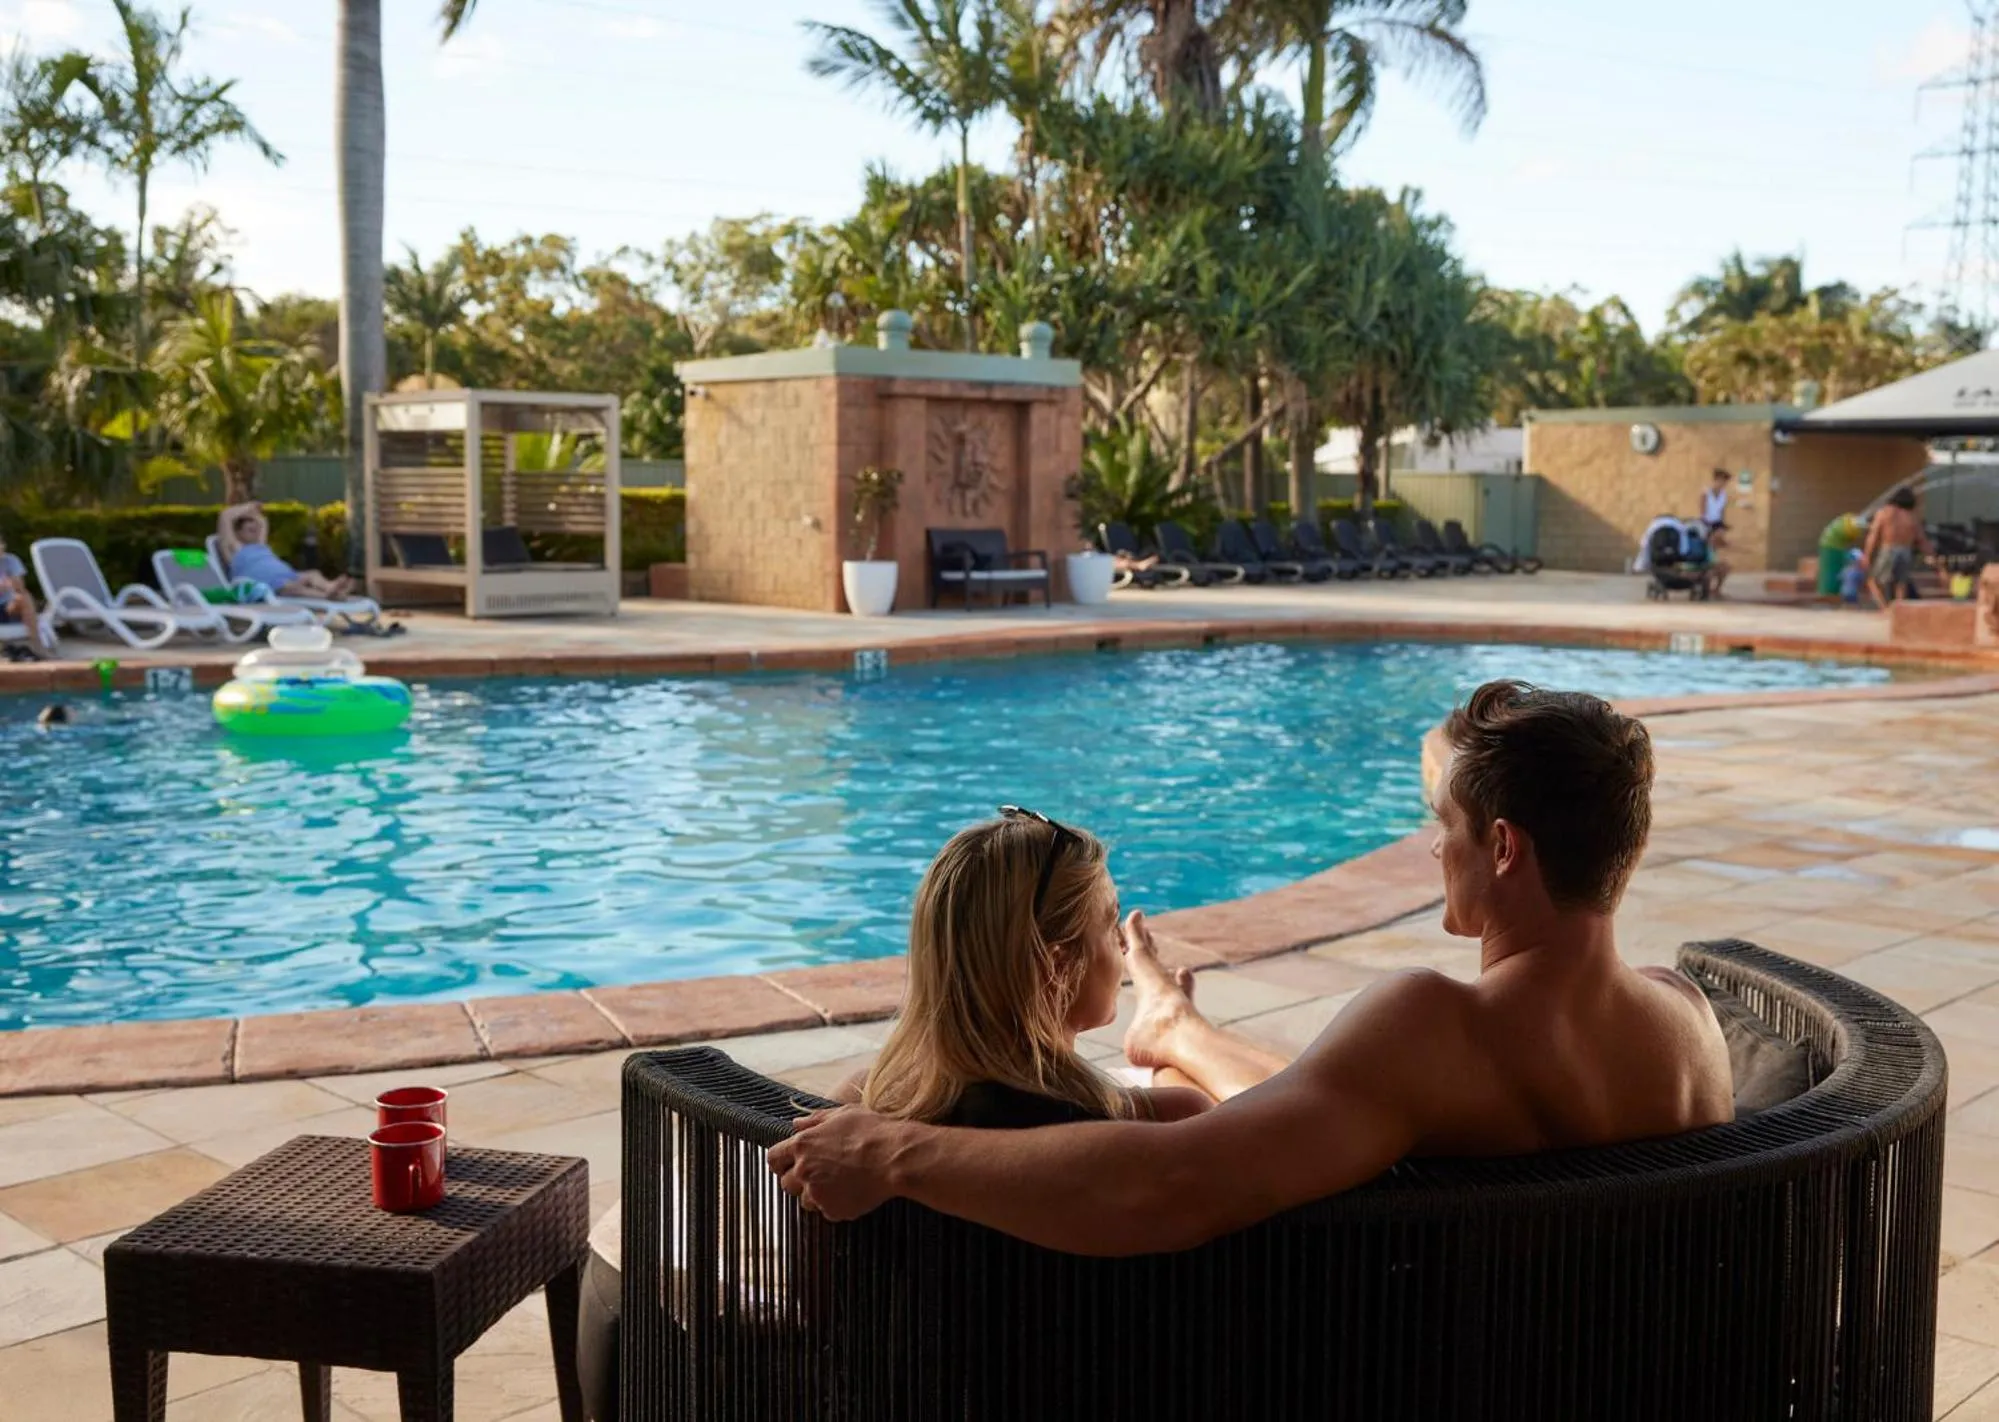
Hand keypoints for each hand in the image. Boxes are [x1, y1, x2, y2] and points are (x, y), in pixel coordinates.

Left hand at [767, 1106, 905, 1220]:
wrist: (894, 1158)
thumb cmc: (872, 1131)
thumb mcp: (843, 1114)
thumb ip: (815, 1119)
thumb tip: (796, 1123)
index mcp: (803, 1145)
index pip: (773, 1158)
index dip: (780, 1162)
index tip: (788, 1164)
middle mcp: (804, 1171)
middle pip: (786, 1184)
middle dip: (798, 1180)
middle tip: (819, 1173)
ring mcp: (817, 1193)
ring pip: (806, 1201)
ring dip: (816, 1195)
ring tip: (839, 1183)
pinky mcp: (833, 1210)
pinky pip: (827, 1212)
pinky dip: (836, 1205)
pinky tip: (853, 1191)